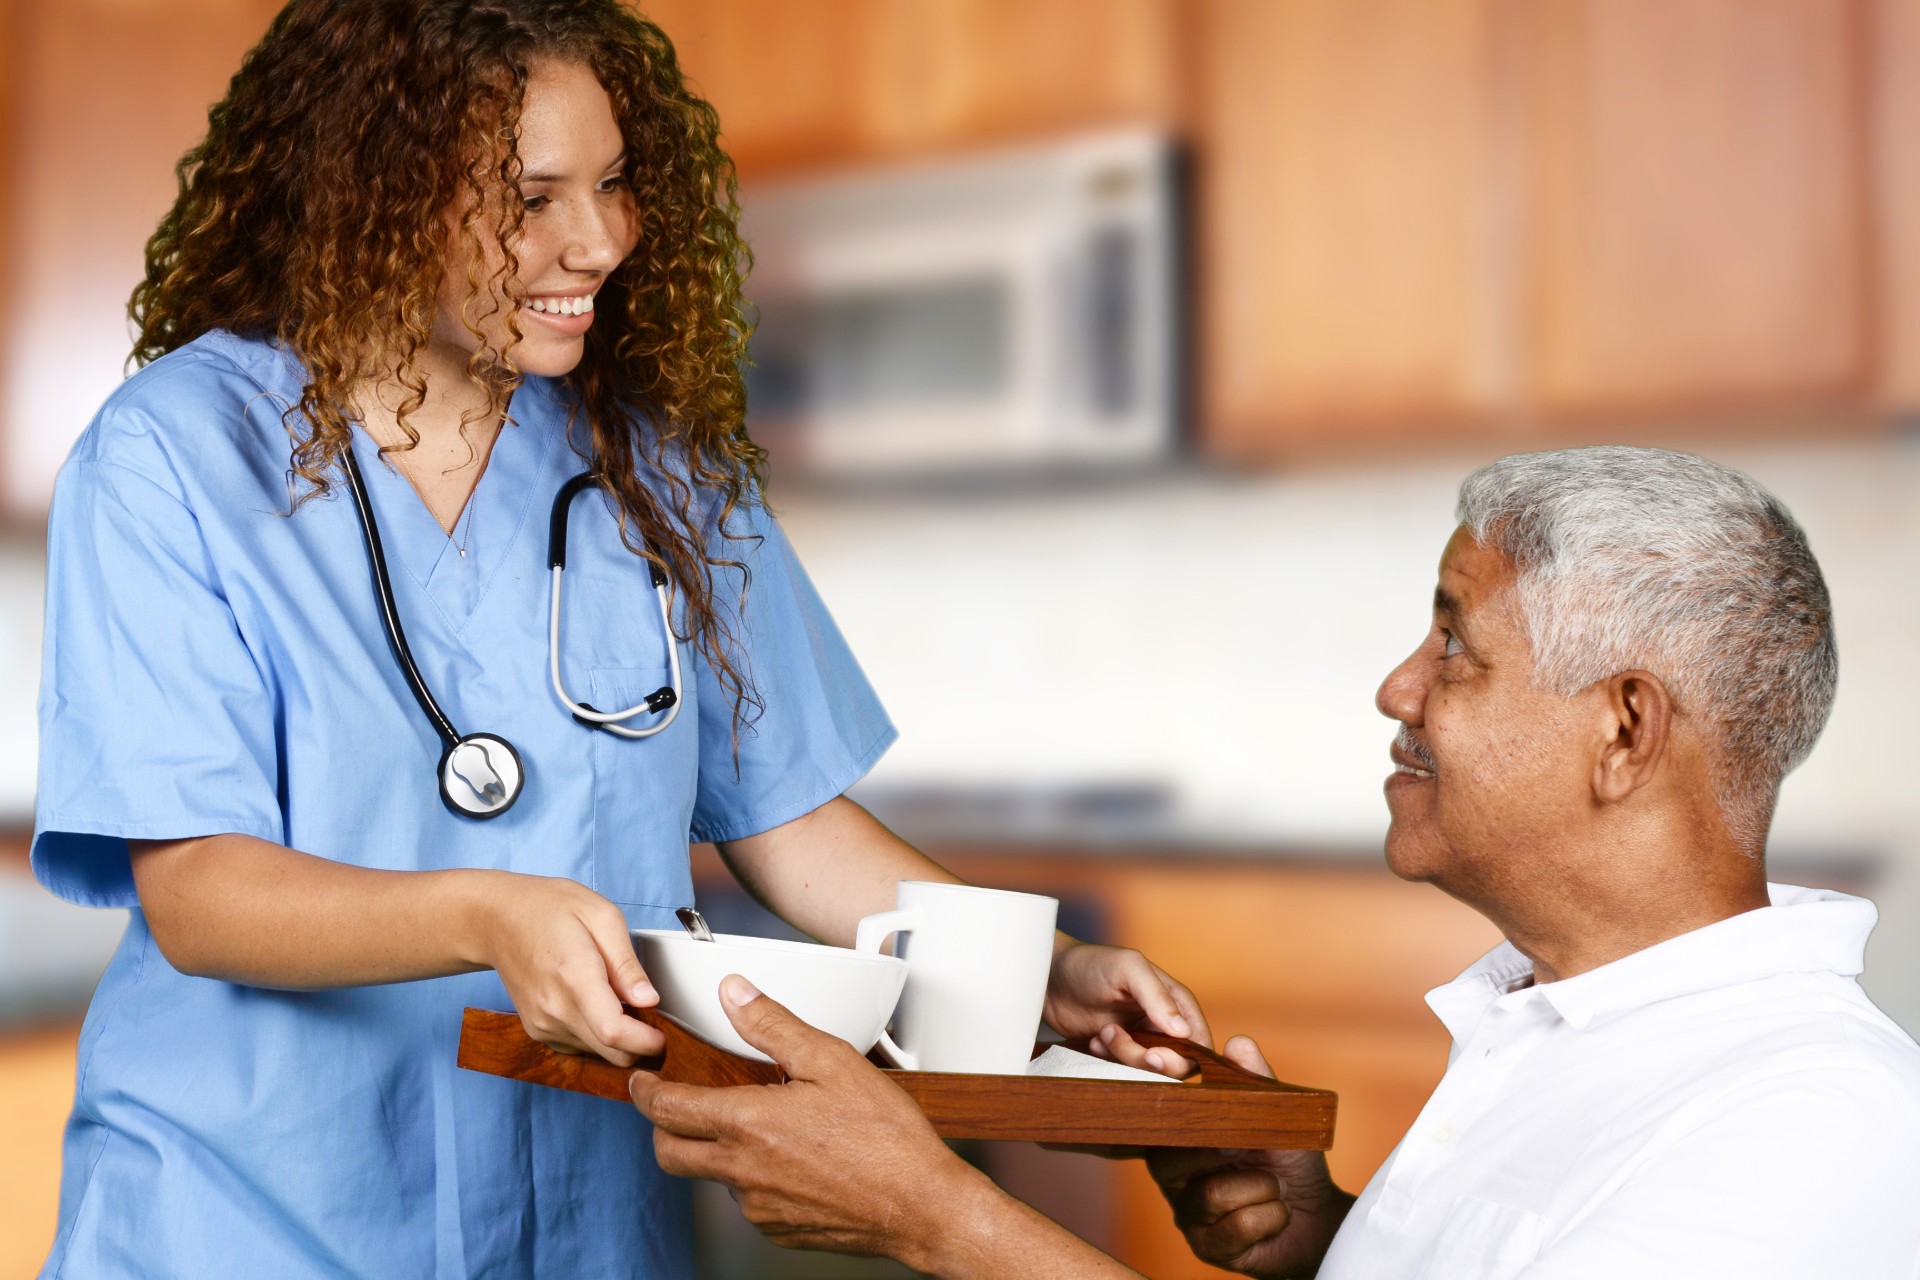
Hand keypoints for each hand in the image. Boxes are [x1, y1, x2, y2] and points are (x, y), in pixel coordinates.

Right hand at [474, 872, 663, 1065]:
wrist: (497, 920)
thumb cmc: (549, 908)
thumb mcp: (600, 915)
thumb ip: (626, 963)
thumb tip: (649, 999)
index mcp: (574, 976)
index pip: (613, 1031)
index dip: (646, 1041)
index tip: (663, 1034)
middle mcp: (554, 1009)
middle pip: (610, 1053)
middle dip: (641, 1045)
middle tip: (653, 1017)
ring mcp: (543, 1023)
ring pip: (598, 1054)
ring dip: (620, 1040)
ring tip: (621, 1001)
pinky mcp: (538, 1030)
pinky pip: (580, 1047)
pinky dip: (598, 1037)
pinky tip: (599, 1006)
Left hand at [631, 976, 982, 1268]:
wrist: (921, 1206)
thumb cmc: (886, 1137)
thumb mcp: (831, 1061)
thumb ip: (773, 1025)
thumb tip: (734, 993)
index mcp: (749, 1123)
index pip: (666, 1109)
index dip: (644, 1090)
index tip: (641, 1079)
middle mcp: (742, 1171)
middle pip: (669, 1152)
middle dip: (660, 1126)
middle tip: (673, 1105)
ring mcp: (758, 1207)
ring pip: (711, 1176)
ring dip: (716, 1151)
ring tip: (759, 1125)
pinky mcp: (777, 1229)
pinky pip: (748, 1201)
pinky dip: (754, 1177)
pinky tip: (791, 1157)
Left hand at [1046, 940, 1211, 1076]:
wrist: (1049, 977)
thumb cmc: (1090, 963)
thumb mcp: (1127, 968)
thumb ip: (1157, 996)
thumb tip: (1183, 1031)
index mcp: (1176, 1001)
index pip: (1199, 1040)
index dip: (1186, 1056)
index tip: (1156, 1054)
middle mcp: (1163, 1024)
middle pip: (1176, 1063)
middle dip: (1146, 1058)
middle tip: (1115, 1036)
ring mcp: (1141, 1040)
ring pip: (1149, 1070)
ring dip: (1124, 1056)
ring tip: (1103, 1032)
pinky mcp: (1119, 1053)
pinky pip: (1125, 1072)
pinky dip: (1110, 1062)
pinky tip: (1094, 1040)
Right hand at [1146, 1037, 1354, 1278]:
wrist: (1318, 1215)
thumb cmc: (1289, 1160)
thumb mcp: (1277, 1113)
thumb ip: (1255, 1079)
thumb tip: (1237, 1042)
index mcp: (1183, 1141)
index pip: (1159, 1125)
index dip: (1167, 1112)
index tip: (1187, 1098)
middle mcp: (1175, 1180)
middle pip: (1168, 1162)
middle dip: (1217, 1149)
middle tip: (1243, 1144)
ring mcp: (1189, 1216)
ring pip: (1213, 1196)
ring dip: (1261, 1188)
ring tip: (1275, 1187)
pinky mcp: (1209, 1248)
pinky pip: (1237, 1228)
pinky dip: (1271, 1216)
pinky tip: (1276, 1214)